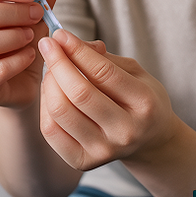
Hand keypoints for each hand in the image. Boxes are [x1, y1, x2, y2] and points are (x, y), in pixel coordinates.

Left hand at [37, 29, 177, 170]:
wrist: (149, 141)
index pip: (104, 73)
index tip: (60, 34)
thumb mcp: (135, 73)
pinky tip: (51, 92)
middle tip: (47, 44)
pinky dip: (45, 105)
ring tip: (52, 69)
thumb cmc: (141, 100)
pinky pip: (51, 131)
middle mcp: (126, 131)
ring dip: (49, 83)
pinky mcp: (83, 163)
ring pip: (61, 112)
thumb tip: (69, 43)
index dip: (77, 50)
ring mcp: (104, 151)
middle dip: (57, 63)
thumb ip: (104, 58)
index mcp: (144, 104)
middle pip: (79, 93)